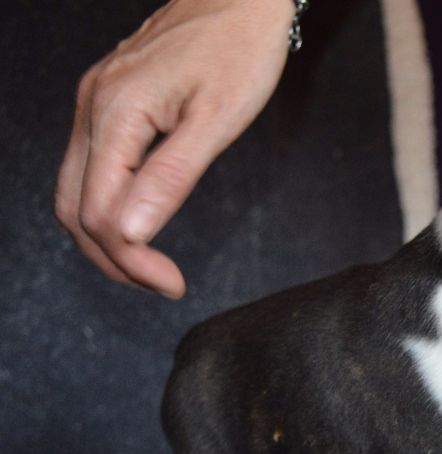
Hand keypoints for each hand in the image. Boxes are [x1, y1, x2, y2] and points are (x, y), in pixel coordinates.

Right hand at [54, 0, 293, 297]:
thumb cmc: (239, 50)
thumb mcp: (218, 119)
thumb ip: (172, 177)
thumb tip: (134, 233)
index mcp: (117, 113)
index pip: (101, 212)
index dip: (132, 260)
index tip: (172, 285)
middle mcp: (92, 107)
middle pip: (74, 207)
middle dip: (113, 258)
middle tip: (161, 284)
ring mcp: (95, 101)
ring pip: (74, 188)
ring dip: (106, 236)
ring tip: (151, 265)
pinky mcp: (108, 100)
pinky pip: (89, 165)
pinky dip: (107, 204)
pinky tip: (140, 220)